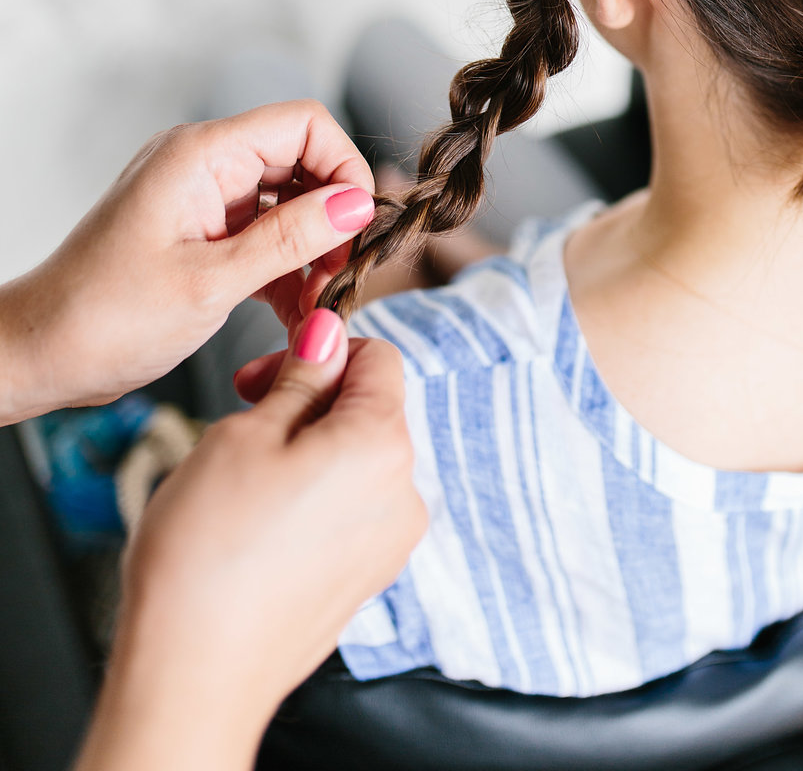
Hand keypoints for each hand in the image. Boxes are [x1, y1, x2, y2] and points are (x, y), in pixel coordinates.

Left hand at [0, 101, 375, 422]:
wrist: (39, 354)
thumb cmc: (104, 318)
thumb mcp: (211, 284)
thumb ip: (290, 240)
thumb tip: (357, 206)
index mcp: (201, 155)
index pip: (304, 124)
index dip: (343, 169)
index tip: (357, 228)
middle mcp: (204, 164)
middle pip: (302, 165)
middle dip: (332, 221)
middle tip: (339, 280)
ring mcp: (201, 198)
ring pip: (288, 206)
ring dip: (310, 254)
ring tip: (315, 308)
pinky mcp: (199, 233)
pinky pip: (262, 236)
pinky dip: (283, 272)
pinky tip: (293, 317)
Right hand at [75, 313, 425, 770]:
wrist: (191, 676)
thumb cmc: (207, 557)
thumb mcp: (245, 435)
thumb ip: (299, 378)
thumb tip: (328, 335)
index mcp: (382, 446)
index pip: (379, 358)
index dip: (320, 351)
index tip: (267, 373)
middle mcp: (402, 495)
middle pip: (370, 410)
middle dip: (310, 401)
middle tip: (243, 417)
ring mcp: (388, 544)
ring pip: (355, 460)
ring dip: (307, 449)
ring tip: (242, 478)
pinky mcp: (364, 579)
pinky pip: (348, 510)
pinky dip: (311, 497)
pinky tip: (257, 521)